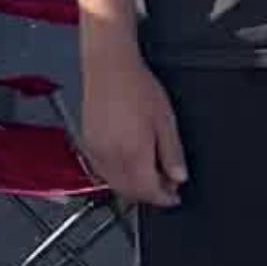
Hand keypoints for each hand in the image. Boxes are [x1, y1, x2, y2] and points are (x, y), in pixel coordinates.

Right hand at [77, 43, 186, 206]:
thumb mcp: (166, 120)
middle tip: (165, 187)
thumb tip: (179, 177)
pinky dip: (117, 177)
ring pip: (115, 186)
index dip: (165, 198)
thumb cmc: (137, 87)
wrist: (109, 67)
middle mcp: (111, 158)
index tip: (174, 197)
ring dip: (132, 188)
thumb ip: (172, 153)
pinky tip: (128, 165)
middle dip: (149, 195)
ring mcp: (96, 153)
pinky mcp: (87, 145)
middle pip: (130, 193)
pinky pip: (102, 173)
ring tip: (149, 175)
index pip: (149, 191)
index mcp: (133, 153)